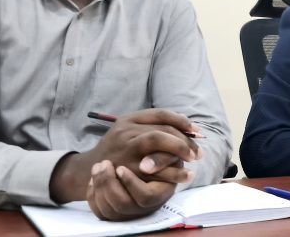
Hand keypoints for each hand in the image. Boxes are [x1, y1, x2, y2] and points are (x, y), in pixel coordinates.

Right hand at [50, 109, 200, 202]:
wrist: (91, 170)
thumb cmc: (117, 149)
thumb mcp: (128, 130)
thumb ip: (152, 125)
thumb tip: (187, 126)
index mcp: (128, 120)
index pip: (161, 114)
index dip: (182, 121)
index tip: (196, 131)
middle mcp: (126, 131)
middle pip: (162, 127)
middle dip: (184, 139)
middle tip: (198, 151)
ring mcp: (125, 149)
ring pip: (158, 140)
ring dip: (181, 150)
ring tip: (194, 160)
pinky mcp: (126, 169)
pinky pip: (154, 167)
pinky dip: (173, 171)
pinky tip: (185, 175)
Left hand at [86, 160, 179, 220]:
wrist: (144, 160)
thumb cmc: (158, 154)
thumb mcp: (166, 152)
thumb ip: (162, 158)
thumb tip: (145, 166)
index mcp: (161, 193)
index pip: (146, 197)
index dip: (131, 183)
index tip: (121, 168)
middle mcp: (145, 208)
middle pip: (124, 205)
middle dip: (109, 183)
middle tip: (105, 163)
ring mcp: (130, 213)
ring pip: (109, 210)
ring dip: (99, 186)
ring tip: (98, 166)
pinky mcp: (115, 214)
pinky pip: (99, 212)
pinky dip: (93, 195)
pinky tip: (94, 179)